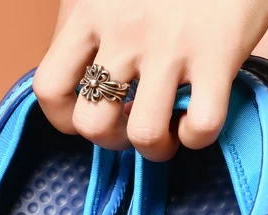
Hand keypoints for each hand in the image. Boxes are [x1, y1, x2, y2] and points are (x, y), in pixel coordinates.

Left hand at [34, 0, 267, 160]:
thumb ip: (89, 18)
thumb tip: (82, 66)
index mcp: (89, 11)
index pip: (49, 89)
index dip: (66, 119)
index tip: (89, 114)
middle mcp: (123, 31)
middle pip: (92, 124)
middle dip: (112, 141)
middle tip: (133, 124)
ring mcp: (171, 46)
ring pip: (145, 135)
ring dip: (157, 148)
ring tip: (169, 130)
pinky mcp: (217, 55)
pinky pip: (201, 126)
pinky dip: (198, 137)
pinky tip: (200, 119)